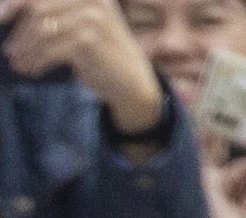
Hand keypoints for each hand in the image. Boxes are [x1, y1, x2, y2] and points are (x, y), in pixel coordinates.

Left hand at [0, 0, 161, 134]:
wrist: (131, 80)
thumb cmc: (100, 51)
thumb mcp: (79, 23)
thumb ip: (53, 13)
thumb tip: (8, 9)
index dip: (15, 2)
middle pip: (39, 9)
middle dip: (19, 31)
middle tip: (8, 50)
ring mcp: (94, 18)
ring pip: (43, 30)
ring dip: (26, 49)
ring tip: (18, 63)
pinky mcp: (91, 40)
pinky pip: (51, 49)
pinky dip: (37, 60)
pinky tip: (32, 70)